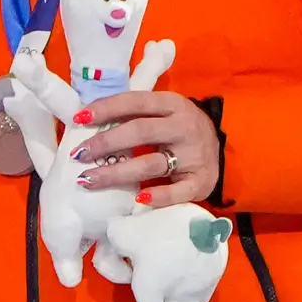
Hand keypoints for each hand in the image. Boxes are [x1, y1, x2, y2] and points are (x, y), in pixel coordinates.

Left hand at [67, 91, 220, 207]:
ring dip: (116, 172)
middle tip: (79, 154)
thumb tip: (85, 119)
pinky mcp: (201, 181)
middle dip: (105, 142)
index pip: (134, 102)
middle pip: (139, 132)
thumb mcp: (163, 112)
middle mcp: (184, 127)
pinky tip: (138, 198)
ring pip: (150, 163)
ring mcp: (194, 155)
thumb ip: (133, 113)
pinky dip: (158, 196)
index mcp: (172, 104)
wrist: (223, 148)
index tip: (79, 119)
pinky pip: (177, 192)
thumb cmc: (178, 129)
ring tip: (89, 179)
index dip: (105, 109)